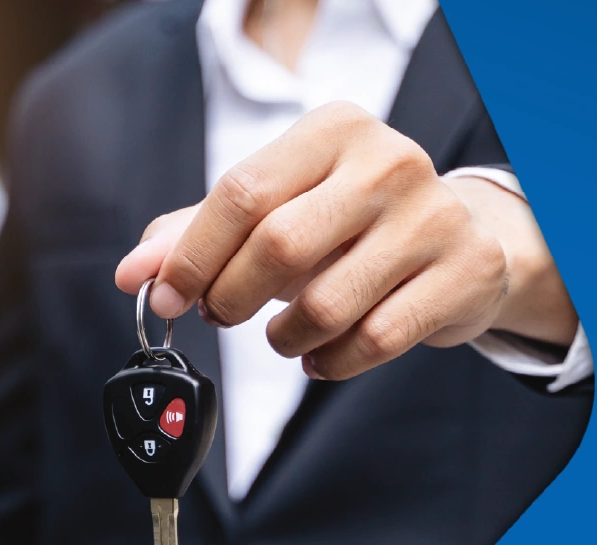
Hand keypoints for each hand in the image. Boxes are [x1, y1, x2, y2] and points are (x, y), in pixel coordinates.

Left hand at [115, 101, 577, 380]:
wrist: (460, 236)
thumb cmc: (346, 223)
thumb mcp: (272, 211)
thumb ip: (194, 235)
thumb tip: (131, 274)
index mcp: (333, 130)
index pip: (240, 194)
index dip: (191, 256)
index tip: (165, 297)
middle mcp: (388, 162)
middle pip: (278, 246)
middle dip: (231, 297)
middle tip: (221, 315)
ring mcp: (433, 217)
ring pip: (327, 304)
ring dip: (283, 338)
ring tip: (281, 337)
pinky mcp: (465, 271)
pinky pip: (374, 340)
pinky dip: (330, 361)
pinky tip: (320, 354)